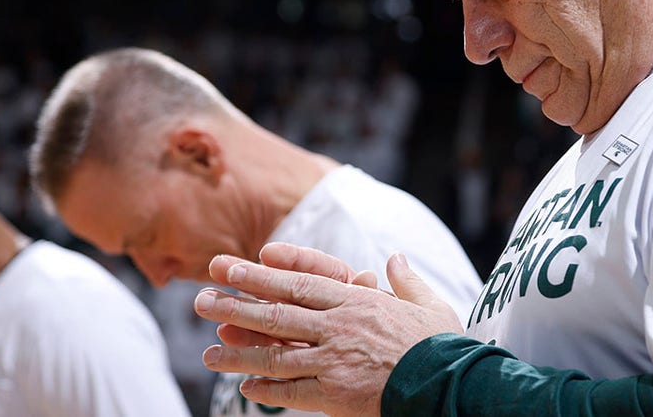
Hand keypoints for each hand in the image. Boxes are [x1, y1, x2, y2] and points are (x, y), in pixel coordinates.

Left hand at [195, 250, 462, 416]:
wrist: (451, 385)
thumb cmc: (442, 345)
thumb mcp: (429, 304)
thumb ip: (407, 280)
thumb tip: (394, 258)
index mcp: (357, 301)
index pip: (299, 283)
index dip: (262, 275)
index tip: (234, 266)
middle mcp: (339, 326)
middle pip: (277, 313)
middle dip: (235, 304)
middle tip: (201, 298)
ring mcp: (334, 360)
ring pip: (276, 354)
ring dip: (239, 354)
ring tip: (208, 354)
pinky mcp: (335, 394)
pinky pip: (292, 392)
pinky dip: (267, 391)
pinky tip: (245, 389)